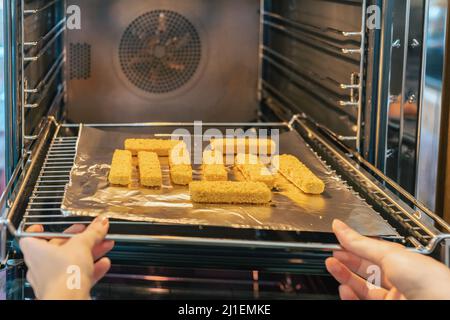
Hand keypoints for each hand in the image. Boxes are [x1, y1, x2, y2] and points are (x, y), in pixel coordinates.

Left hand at [20, 216, 114, 299]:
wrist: (69, 299)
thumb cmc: (63, 273)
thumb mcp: (81, 244)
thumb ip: (92, 233)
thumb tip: (100, 224)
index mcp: (36, 251)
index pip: (32, 237)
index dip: (41, 231)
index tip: (50, 226)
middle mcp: (40, 266)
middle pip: (60, 248)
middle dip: (79, 240)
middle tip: (91, 233)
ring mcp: (53, 280)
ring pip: (72, 262)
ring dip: (89, 253)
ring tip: (104, 245)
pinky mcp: (65, 289)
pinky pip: (79, 276)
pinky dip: (92, 269)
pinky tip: (103, 263)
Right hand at [326, 219, 449, 299]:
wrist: (440, 306)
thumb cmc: (429, 281)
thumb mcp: (391, 254)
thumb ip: (362, 244)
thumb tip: (341, 228)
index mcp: (405, 264)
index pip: (373, 252)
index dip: (355, 245)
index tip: (338, 236)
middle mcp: (399, 282)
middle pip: (366, 270)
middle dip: (346, 260)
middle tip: (331, 252)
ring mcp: (392, 298)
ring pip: (362, 287)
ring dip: (344, 276)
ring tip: (331, 265)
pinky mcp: (383, 310)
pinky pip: (362, 302)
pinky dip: (349, 296)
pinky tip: (343, 288)